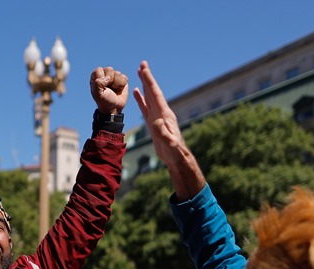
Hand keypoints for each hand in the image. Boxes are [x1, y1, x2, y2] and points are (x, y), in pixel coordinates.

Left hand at [89, 67, 127, 113]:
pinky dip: (122, 84)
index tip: (102, 87)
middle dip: (110, 80)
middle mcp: (105, 75)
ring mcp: (114, 77)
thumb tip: (108, 77)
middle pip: (109, 69)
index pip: (99, 70)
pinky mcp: (122, 79)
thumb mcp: (98, 94)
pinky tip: (119, 89)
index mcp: (96, 77)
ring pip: (117, 73)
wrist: (114, 108)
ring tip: (114, 90)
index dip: (101, 78)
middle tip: (109, 88)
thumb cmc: (104, 101)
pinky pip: (124, 77)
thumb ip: (98, 83)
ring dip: (116, 83)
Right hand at [133, 61, 204, 199]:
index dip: (149, 81)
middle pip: (153, 91)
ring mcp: (158, 116)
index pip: (155, 94)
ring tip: (140, 73)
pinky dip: (141, 98)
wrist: (176, 158)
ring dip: (145, 84)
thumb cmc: (174, 151)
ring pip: (149, 96)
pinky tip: (137, 92)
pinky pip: (146, 107)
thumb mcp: (169, 143)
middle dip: (147, 77)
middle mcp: (162, 112)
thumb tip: (157, 123)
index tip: (143, 69)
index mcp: (164, 114)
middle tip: (142, 64)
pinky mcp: (154, 123)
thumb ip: (164, 133)